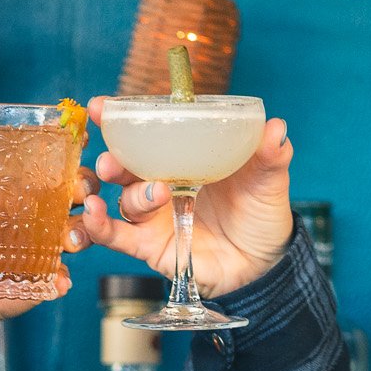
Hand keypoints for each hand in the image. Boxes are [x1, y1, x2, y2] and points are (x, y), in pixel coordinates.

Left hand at [0, 165, 99, 360]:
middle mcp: (29, 218)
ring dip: (80, 233)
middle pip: (71, 195)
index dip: (63, 154)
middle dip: (83, 189)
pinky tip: (58, 282)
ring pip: (74, 234)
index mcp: (7, 195)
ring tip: (69, 240)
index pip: (41, 167)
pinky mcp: (36, 282)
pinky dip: (61, 280)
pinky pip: (58, 279)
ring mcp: (37, 251)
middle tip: (78, 193)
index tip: (74, 146)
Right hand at [79, 99, 294, 296]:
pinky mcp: (151, 246)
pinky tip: (94, 215)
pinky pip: (118, 236)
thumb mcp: (269, 181)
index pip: (147, 135)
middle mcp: (162, 183)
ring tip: (157, 192)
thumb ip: (271, 155)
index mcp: (184, 159)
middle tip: (113, 158)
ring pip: (126, 199)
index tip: (100, 106)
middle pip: (125, 166)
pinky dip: (100, 226)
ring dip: (131, 193)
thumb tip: (275, 127)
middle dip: (113, 158)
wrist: (264, 265)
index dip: (120, 120)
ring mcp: (155, 216)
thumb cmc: (261, 216)